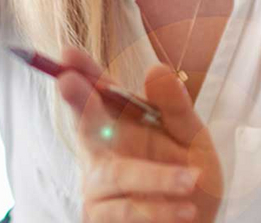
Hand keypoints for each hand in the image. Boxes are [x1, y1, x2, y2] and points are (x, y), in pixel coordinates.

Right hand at [57, 48, 222, 222]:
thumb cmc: (189, 180)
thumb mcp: (192, 139)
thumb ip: (175, 108)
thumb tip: (156, 68)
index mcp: (121, 124)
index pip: (98, 93)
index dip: (82, 73)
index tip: (69, 54)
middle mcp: (103, 152)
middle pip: (84, 125)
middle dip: (77, 103)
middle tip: (68, 81)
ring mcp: (99, 187)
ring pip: (116, 175)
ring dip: (156, 176)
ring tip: (192, 180)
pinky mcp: (102, 217)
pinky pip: (124, 211)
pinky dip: (157, 209)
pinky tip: (186, 210)